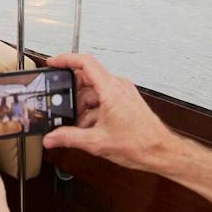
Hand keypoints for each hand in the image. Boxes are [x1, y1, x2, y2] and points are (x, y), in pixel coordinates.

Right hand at [41, 52, 176, 172]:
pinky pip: (103, 100)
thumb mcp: (97, 142)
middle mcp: (118, 87)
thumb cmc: (140, 143)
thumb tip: (51, 138)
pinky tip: (89, 128)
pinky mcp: (125, 102)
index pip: (85, 63)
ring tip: (77, 126)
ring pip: (94, 93)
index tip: (53, 63)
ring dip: (83, 107)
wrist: (161, 151)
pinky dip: (93, 112)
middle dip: (72, 95)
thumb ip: (69, 138)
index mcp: (111, 90)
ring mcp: (122, 94)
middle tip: (62, 108)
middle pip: (86, 79)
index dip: (66, 60)